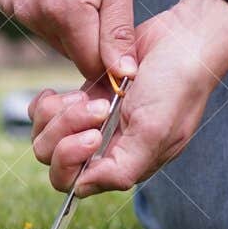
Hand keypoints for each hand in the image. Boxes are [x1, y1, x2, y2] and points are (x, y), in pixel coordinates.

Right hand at [0, 0, 136, 82]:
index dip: (109, 57)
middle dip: (89, 37)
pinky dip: (47, 10)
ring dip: (68, 24)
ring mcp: (17, 8)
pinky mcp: (6, 0)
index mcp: (68, 11)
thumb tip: (125, 74)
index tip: (118, 37)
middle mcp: (36, 15)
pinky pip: (35, 21)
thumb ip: (119, 30)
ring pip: (53, 38)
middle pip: (71, 53)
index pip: (91, 65)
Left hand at [29, 0, 227, 195]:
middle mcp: (104, 148)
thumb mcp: (154, 133)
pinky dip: (48, 104)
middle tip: (98, 108)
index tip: (95, 133)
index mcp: (123, 165)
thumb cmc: (176, 86)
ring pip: (45, 135)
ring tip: (89, 97)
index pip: (74, 182)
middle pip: (52, 159)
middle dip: (65, 133)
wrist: (183, 40)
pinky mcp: (82, 99)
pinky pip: (45, 113)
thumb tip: (81, 188)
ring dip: (60, 115)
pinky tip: (70, 92)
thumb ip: (121, 169)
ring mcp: (91, 123)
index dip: (73, 159)